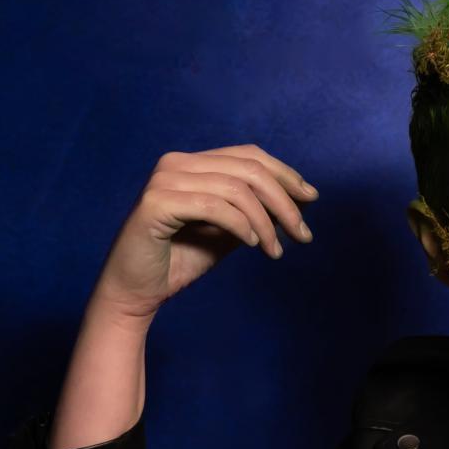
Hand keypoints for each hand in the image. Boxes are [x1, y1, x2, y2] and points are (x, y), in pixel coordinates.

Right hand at [91, 143, 319, 320]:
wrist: (136, 292)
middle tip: (303, 235)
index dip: (285, 174)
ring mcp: (163, 180)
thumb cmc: (180, 261)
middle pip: (248, 169)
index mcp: (192, 163)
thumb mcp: (229, 233)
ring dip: (266, 222)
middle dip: (284, 202)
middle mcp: (175, 163)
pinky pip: (214, 207)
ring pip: (235, 189)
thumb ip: (256, 212)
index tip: (312, 200)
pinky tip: (253, 244)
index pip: (248, 155)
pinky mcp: (156, 203)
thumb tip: (301, 199)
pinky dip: (241, 226)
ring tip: (276, 251)